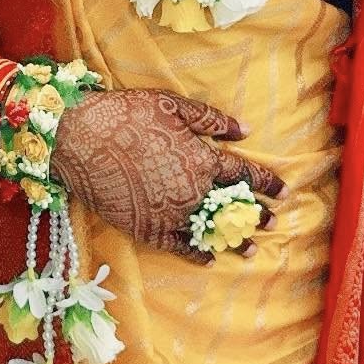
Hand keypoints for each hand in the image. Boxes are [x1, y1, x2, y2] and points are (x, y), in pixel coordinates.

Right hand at [52, 88, 284, 263]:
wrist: (81, 138)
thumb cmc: (127, 114)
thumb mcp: (171, 106)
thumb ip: (211, 120)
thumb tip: (245, 131)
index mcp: (202, 160)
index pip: (244, 175)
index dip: (266, 183)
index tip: (283, 191)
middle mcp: (193, 192)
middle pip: (233, 208)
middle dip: (255, 215)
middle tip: (271, 222)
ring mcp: (171, 214)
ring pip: (211, 232)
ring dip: (233, 240)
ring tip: (250, 249)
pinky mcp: (149, 228)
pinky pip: (180, 246)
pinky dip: (197, 253)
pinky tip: (209, 257)